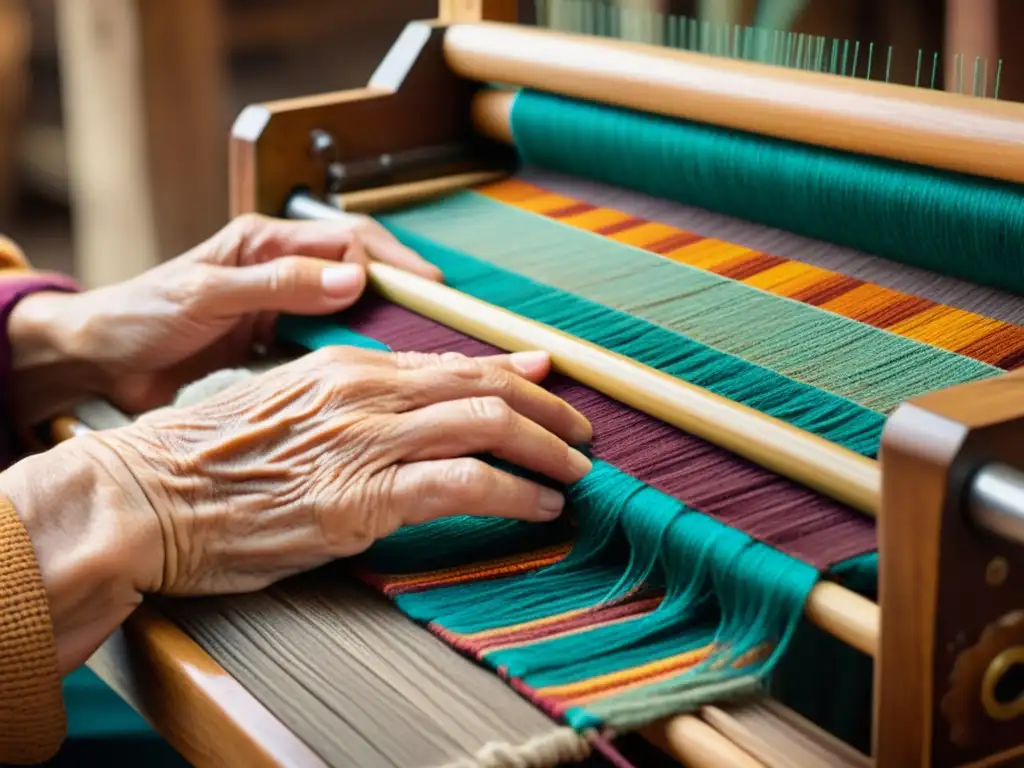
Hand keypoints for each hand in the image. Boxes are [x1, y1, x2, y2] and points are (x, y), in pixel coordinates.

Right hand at [6, 346, 590, 670]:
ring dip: (545, 449)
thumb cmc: (205, 462)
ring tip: (574, 472)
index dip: (512, 371)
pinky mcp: (362, 497)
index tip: (550, 378)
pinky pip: (464, 484)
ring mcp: (365, 441)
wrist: (141, 495)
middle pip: (483, 384)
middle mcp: (364, 392)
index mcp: (346, 369)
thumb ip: (345, 402)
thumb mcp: (282, 410)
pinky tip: (539, 508)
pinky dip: (514, 494)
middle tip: (582, 432)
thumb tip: (397, 407)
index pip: (450, 362)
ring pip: (487, 424)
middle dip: (547, 409)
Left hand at [9, 212, 441, 416]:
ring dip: (381, 327)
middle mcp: (279, 270)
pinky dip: (352, 355)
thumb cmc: (138, 316)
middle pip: (357, 273)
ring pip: (348, 311)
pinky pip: (325, 343)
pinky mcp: (271, 343)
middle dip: (399, 293)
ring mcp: (278, 308)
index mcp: (265, 242)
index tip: (427, 288)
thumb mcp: (207, 296)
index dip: (392, 260)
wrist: (97, 361)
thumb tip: (351, 278)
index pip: (346, 240)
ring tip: (418, 352)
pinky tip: (372, 376)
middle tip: (440, 322)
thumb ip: (276, 285)